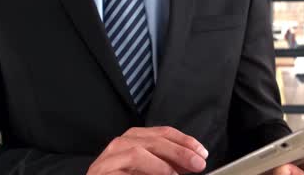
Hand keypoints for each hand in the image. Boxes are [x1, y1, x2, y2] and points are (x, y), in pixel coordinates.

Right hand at [87, 126, 208, 174]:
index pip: (163, 132)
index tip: (202, 152)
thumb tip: (192, 161)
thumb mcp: (150, 168)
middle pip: (153, 141)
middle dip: (179, 151)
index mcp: (133, 139)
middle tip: (198, 164)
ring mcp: (107, 160)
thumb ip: (168, 163)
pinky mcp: (101, 174)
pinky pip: (122, 173)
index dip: (185, 141)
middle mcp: (120, 145)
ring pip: (136, 153)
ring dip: (160, 165)